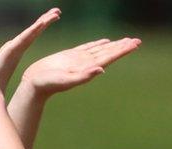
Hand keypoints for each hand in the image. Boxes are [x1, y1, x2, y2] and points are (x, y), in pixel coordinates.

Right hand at [0, 8, 60, 96]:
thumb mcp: (8, 73)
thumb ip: (13, 69)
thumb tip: (23, 76)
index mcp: (17, 51)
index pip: (32, 35)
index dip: (42, 25)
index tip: (54, 17)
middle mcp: (15, 46)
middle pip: (33, 30)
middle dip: (45, 19)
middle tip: (57, 10)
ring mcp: (12, 47)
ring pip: (30, 32)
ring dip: (43, 22)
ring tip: (55, 13)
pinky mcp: (10, 50)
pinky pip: (24, 38)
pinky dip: (33, 30)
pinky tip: (42, 24)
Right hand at [21, 37, 140, 98]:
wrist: (34, 84)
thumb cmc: (48, 84)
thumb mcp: (65, 80)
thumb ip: (83, 76)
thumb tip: (101, 69)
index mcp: (87, 68)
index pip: (109, 57)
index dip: (122, 51)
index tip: (135, 44)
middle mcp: (85, 63)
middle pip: (108, 52)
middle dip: (122, 46)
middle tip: (137, 40)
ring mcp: (78, 59)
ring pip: (100, 49)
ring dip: (114, 45)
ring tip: (126, 40)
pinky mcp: (69, 56)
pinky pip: (88, 47)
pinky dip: (98, 44)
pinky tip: (104, 42)